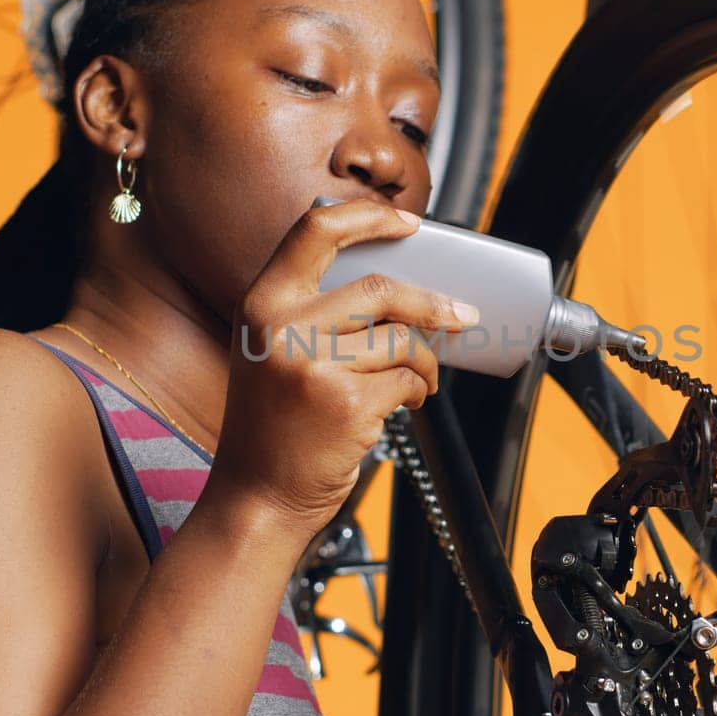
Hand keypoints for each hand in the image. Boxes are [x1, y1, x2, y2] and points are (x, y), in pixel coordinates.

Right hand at [207, 199, 478, 536]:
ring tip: (418, 382)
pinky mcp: (346, 403)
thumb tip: (400, 283)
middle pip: (380, 289)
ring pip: (402, 339)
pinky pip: (406, 380)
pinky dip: (417, 391)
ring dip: (425, 362)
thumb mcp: (271, 353)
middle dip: (432, 303)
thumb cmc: (273, 426)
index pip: (316, 230)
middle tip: (460, 315)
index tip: (409, 222)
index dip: (369, 217)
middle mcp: (281, 328)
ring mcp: (313, 366)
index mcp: (261, 304)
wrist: (256, 498)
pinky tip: (403, 404)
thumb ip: (314, 312)